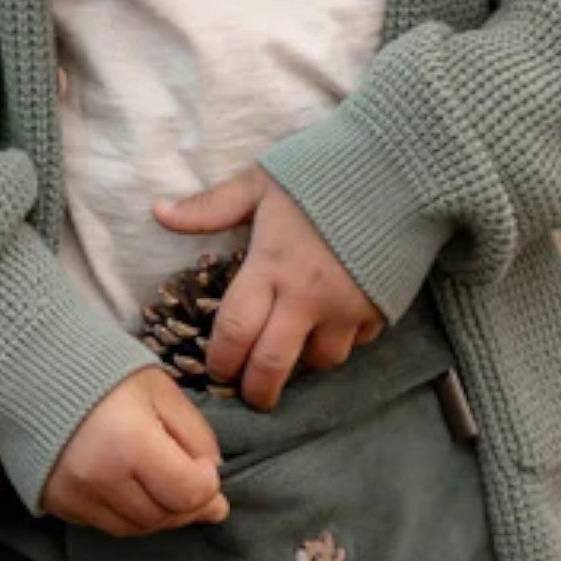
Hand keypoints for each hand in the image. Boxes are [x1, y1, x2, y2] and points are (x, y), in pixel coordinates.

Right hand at [37, 369, 231, 535]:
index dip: (208, 485)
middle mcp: (100, 478)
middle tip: (197, 487)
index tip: (205, 467)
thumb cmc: (105, 374)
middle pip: (163, 516)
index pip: (188, 493)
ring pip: (136, 528)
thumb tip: (214, 475)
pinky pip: (105, 524)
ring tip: (167, 488)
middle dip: (187, 504)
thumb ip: (195, 433)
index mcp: (131, 443)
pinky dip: (127, 514)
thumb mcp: (161, 391)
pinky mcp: (58, 504)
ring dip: (159, 514)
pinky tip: (135, 491)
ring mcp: (75, 496)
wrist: (34, 372)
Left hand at [152, 166, 384, 410]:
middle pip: (273, 366)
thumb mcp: (261, 183)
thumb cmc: (323, 169)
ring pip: (321, 361)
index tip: (216, 371)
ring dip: (304, 362)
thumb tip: (159, 212)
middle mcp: (307, 298)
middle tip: (250, 394)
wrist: (401, 166)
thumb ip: (211, 207)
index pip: (234, 333)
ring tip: (294, 349)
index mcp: (270, 266)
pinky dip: (343, 339)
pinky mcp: (382, 308)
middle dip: (257, 390)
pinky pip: (358, 342)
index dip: (220, 360)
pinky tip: (334, 323)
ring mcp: (347, 308)